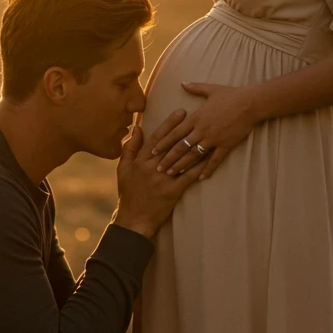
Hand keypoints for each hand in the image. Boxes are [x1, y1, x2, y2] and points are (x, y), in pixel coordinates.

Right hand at [112, 108, 204, 238]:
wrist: (134, 219)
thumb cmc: (129, 194)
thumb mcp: (123, 169)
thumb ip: (130, 148)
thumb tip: (137, 128)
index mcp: (141, 161)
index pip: (157, 138)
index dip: (169, 124)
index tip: (180, 112)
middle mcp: (152, 168)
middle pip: (172, 145)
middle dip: (185, 129)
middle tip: (198, 116)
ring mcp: (163, 180)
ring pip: (182, 159)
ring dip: (196, 145)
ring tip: (208, 133)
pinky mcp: (173, 191)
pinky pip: (188, 176)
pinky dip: (199, 167)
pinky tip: (210, 158)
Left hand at [152, 82, 257, 178]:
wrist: (251, 103)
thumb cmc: (231, 95)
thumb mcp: (211, 89)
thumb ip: (195, 87)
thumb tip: (182, 82)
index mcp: (196, 118)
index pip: (175, 133)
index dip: (163, 143)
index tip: (153, 151)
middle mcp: (202, 130)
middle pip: (181, 147)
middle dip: (169, 158)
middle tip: (159, 168)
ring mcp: (214, 138)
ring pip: (194, 155)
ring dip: (182, 165)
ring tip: (173, 174)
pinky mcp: (226, 145)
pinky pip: (215, 160)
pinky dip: (208, 170)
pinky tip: (201, 178)